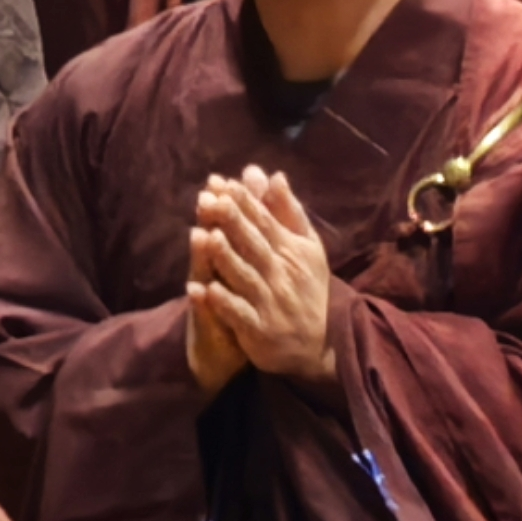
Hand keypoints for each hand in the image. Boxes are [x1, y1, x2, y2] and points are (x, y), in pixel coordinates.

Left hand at [192, 167, 337, 385]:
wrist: (316, 344)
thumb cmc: (307, 288)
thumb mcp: (308, 247)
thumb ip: (289, 212)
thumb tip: (274, 176)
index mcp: (292, 251)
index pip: (266, 222)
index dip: (246, 203)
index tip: (225, 184)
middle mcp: (281, 274)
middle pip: (253, 244)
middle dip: (231, 221)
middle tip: (209, 199)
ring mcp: (269, 302)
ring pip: (244, 276)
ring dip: (225, 257)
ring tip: (204, 236)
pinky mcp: (257, 329)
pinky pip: (237, 314)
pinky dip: (222, 302)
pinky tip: (204, 289)